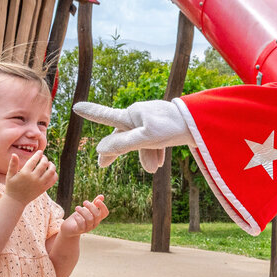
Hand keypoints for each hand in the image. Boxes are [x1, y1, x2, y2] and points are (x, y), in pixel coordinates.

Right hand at [5, 149, 56, 204]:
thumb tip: (14, 154)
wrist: (16, 201)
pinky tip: (52, 172)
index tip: (40, 151)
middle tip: (44, 157)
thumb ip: (12, 164)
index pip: (34, 160)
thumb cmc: (12, 186)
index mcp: (25, 173)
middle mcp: (33, 178)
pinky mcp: (43, 189)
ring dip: (52, 166)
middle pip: (43, 164)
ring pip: (51, 172)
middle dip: (45, 159)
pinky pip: (53, 180)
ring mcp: (39, 184)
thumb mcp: (10, 175)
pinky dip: (54, 175)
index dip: (38, 154)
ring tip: (50, 164)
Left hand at [60, 194, 108, 236]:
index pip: (105, 213)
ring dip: (83, 211)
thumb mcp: (87, 209)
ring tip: (77, 207)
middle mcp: (94, 223)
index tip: (97, 201)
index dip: (103, 206)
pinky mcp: (80, 230)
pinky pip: (82, 224)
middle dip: (91, 207)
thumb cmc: (80, 217)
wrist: (69, 227)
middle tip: (84, 202)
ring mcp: (88, 228)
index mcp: (97, 218)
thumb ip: (94, 203)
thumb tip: (102, 196)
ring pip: (90, 219)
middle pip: (97, 215)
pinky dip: (78, 218)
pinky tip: (75, 215)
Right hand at [74, 100, 191, 171]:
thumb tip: (100, 149)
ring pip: (140, 140)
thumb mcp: (145, 138)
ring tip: (153, 169)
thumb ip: (122, 144)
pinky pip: (152, 141)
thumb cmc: (171, 128)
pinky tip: (159, 164)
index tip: (76, 107)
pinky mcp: (163, 125)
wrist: (200, 123)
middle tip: (102, 164)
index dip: (91, 112)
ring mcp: (151, 120)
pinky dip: (154, 151)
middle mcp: (139, 115)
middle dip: (116, 151)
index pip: (106, 115)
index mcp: (131, 115)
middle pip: (123, 136)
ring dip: (144, 155)